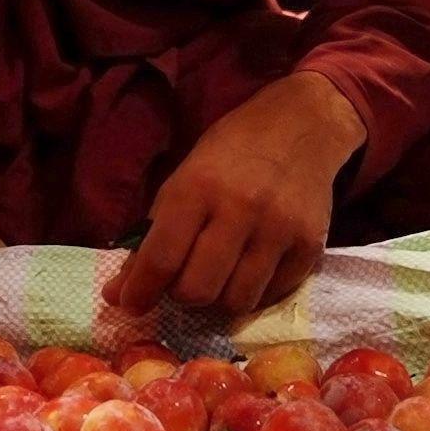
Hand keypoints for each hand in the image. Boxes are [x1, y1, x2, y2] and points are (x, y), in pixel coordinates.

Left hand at [108, 72, 359, 319]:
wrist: (300, 125)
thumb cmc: (230, 153)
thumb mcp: (182, 180)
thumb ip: (152, 238)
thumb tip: (119, 295)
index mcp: (198, 187)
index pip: (162, 258)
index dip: (140, 291)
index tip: (132, 305)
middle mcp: (240, 209)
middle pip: (198, 290)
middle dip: (182, 294)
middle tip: (185, 277)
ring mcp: (279, 229)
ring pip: (236, 302)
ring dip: (220, 297)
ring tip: (219, 274)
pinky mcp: (310, 245)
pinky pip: (272, 295)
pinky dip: (254, 292)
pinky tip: (250, 268)